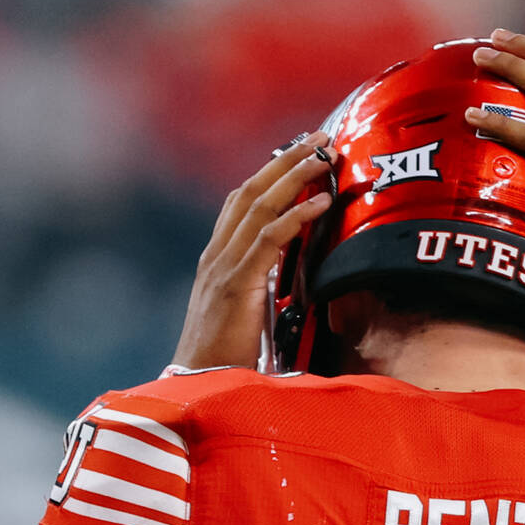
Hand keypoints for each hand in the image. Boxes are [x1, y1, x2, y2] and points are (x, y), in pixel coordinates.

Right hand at [171, 130, 336, 369]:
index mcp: (218, 257)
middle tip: (320, 137)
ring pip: (259, 205)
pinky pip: (269, 239)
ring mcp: (223, 266)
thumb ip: (263, 284)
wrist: (199, 387)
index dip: (270, 172)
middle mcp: (217, 254)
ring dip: (295, 175)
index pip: (242, 201)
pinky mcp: (236, 285)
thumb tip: (293, 271)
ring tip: (325, 155)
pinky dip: (296, 216)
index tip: (301, 152)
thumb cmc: (226, 356)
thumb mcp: (247, 310)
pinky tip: (321, 201)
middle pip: (251, 190)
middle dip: (286, 159)